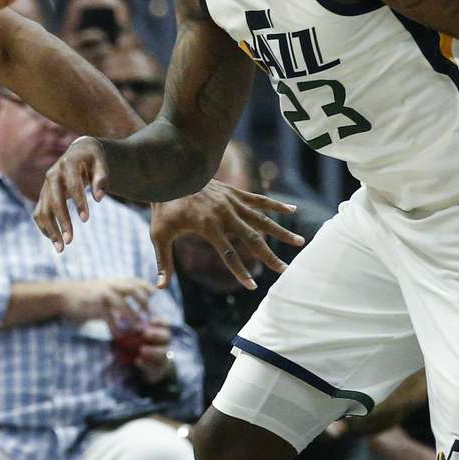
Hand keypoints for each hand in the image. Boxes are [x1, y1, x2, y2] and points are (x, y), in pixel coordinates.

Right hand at [34, 136, 108, 250]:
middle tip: (70, 240)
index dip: (79, 203)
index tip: (86, 220)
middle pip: (55, 200)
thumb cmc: (93, 160)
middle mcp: (52, 174)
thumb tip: (99, 198)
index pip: (72, 185)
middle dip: (62, 221)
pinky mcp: (44, 195)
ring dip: (50, 229)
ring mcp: (46, 186)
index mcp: (67, 163)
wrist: (78, 152)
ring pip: (43, 209)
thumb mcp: (101, 164)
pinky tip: (54, 241)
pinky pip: (39, 213)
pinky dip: (45, 227)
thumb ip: (102, 179)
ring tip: (61, 248)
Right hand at [59, 277, 152, 323]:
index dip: (147, 287)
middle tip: (149, 314)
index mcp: (114, 281)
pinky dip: (115, 328)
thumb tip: (133, 300)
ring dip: (132, 316)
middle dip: (143, 302)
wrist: (65, 295)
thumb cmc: (86, 294)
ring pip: (122, 305)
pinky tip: (119, 335)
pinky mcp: (95, 306)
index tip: (155, 296)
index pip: (135, 281)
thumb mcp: (104, 288)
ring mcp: (103, 295)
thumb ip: (118, 293)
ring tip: (139, 327)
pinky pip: (109, 318)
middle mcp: (110, 286)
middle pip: (133, 290)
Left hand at [132, 318, 172, 384]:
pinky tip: (137, 361)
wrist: (145, 367)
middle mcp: (164, 344)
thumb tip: (122, 312)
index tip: (149, 321)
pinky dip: (146, 365)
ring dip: (153, 351)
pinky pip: (155, 368)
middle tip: (145, 333)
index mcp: (160, 333)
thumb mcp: (135, 335)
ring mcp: (163, 358)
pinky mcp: (158, 370)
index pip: (164, 324)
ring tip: (142, 350)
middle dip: (156, 334)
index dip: (159, 321)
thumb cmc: (137, 346)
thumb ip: (133, 326)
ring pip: (163, 353)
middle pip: (166, 337)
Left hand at [150, 180, 302, 289]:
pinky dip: (275, 205)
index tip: (252, 286)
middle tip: (285, 270)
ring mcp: (231, 202)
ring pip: (261, 219)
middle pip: (252, 239)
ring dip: (281, 231)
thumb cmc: (163, 206)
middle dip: (269, 256)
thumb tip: (159, 287)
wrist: (169, 172)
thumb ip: (164, 262)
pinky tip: (293, 211)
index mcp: (208, 226)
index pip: (228, 254)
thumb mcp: (159, 234)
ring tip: (299, 242)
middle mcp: (224, 214)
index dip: (240, 272)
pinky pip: (259, 200)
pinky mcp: (234, 192)